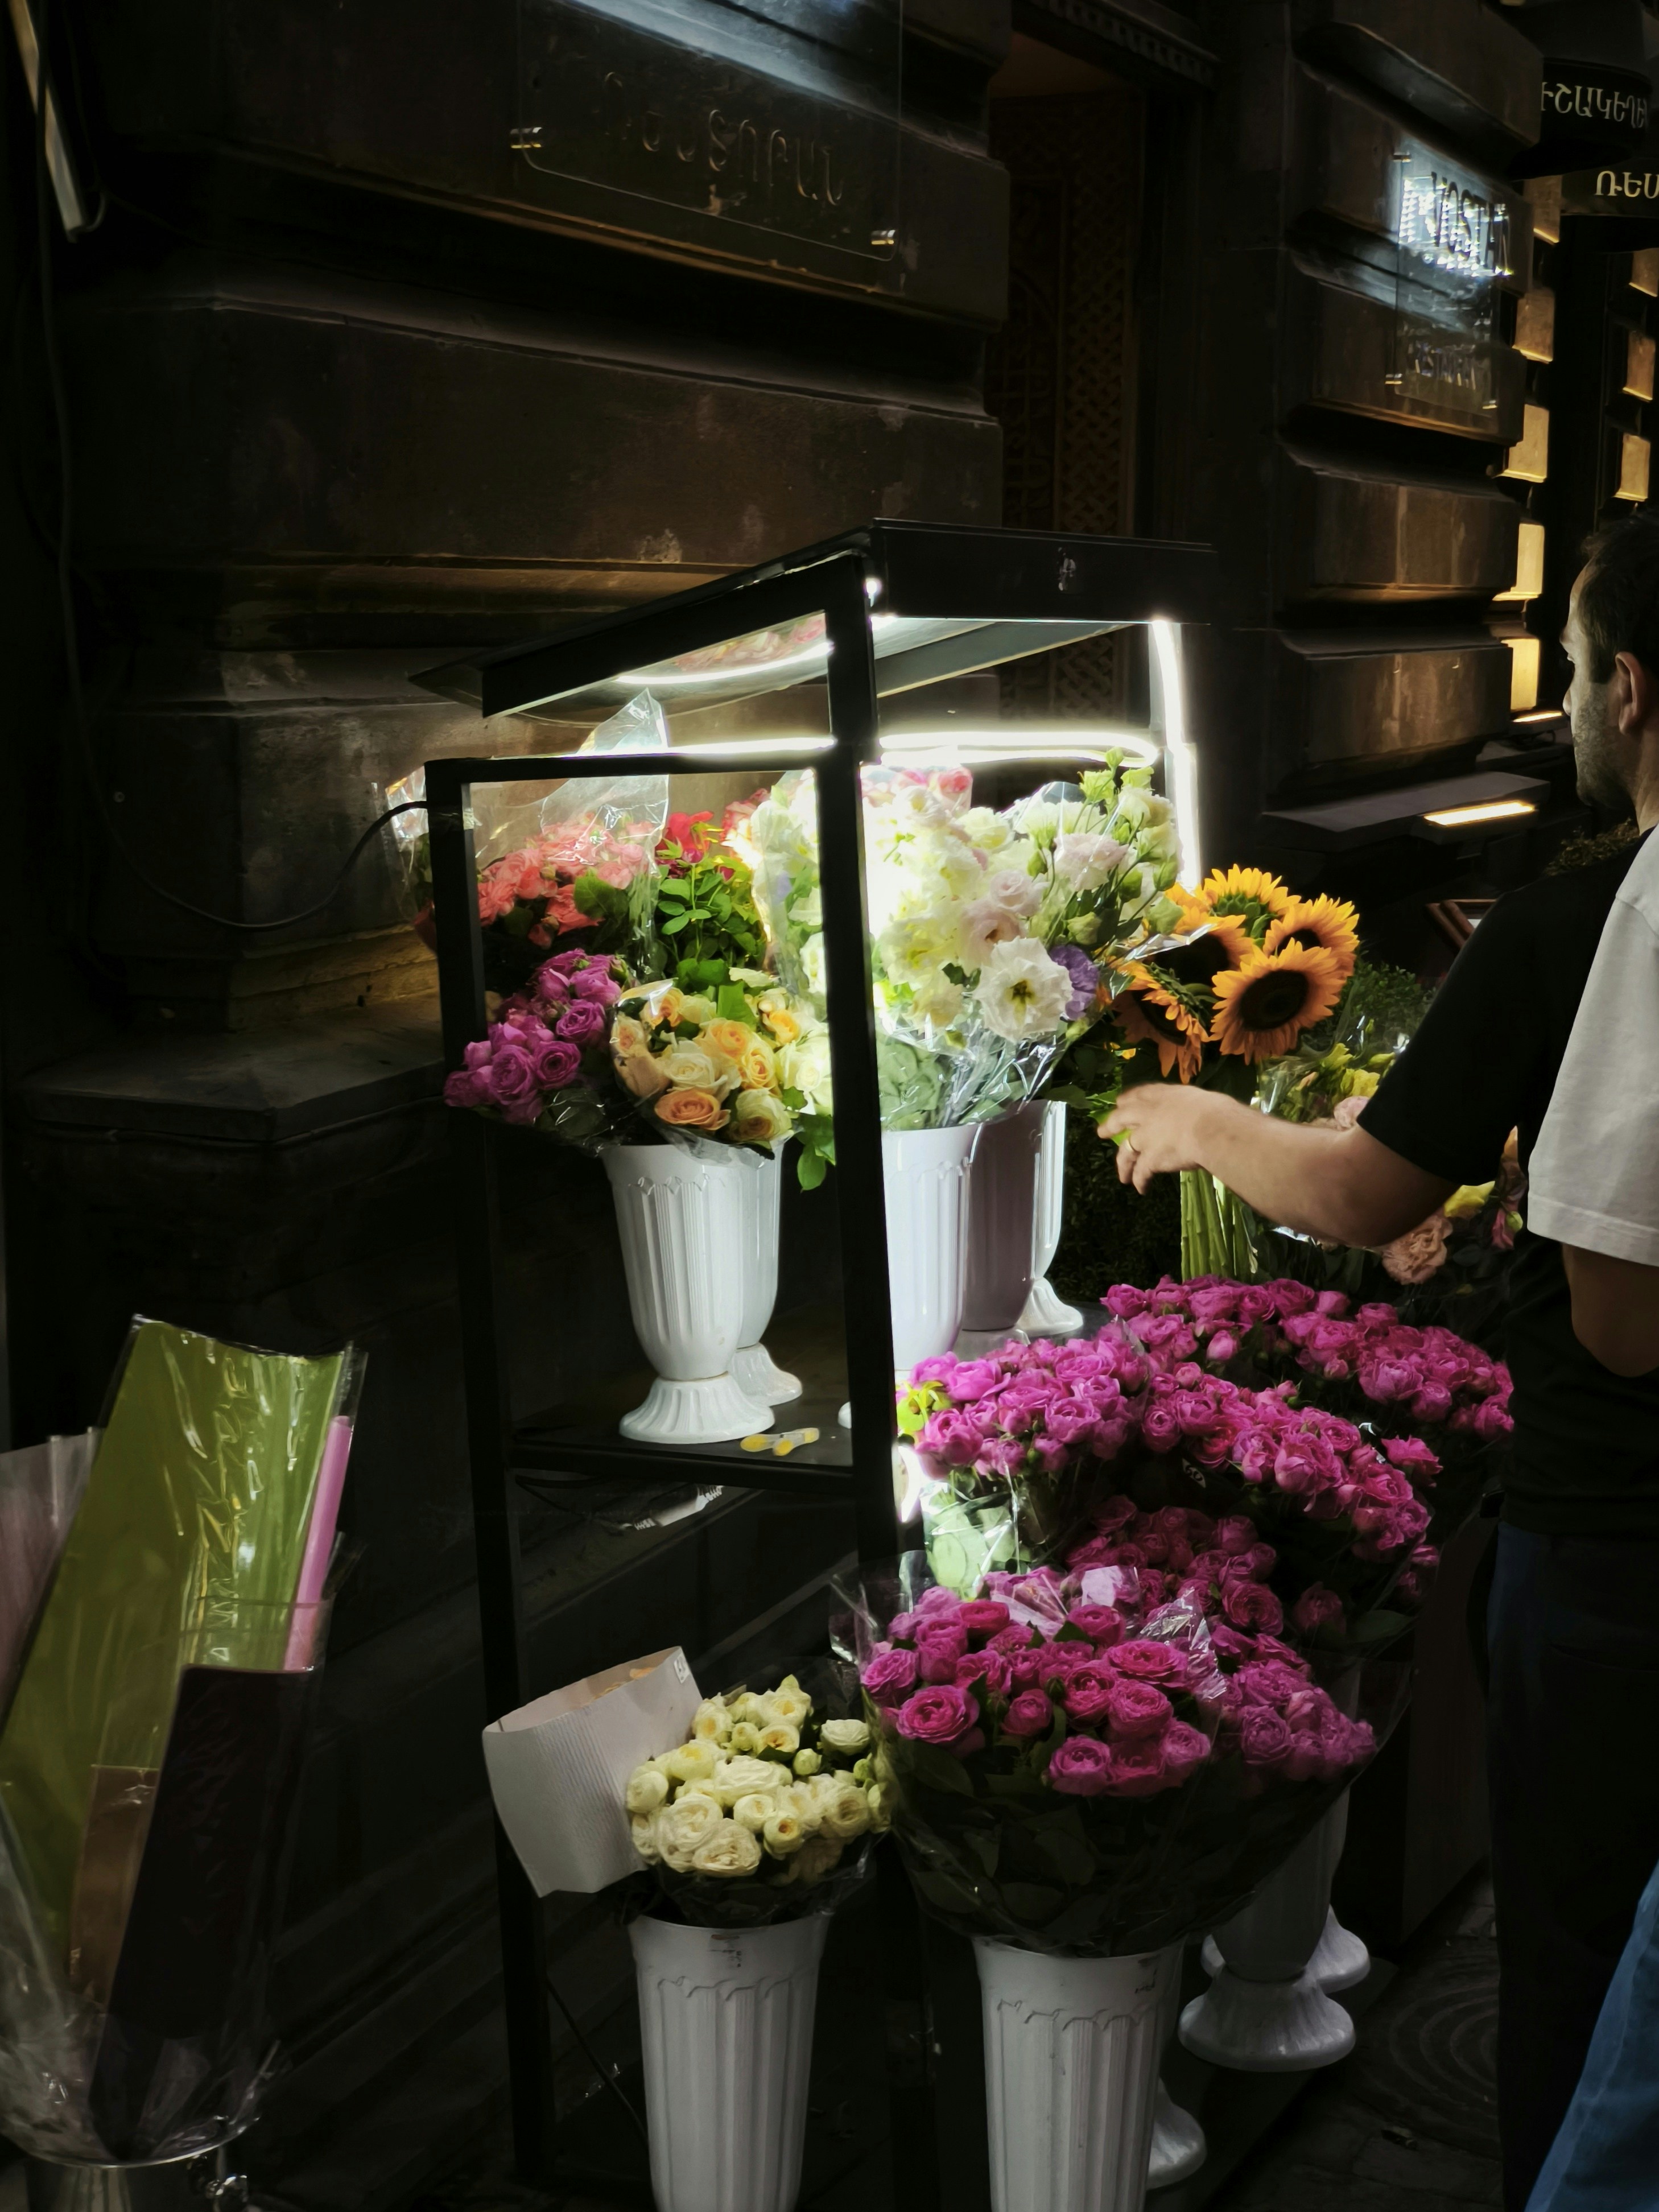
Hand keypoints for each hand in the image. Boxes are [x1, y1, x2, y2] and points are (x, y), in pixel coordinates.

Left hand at [1098, 1084, 1215, 1192]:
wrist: (1210, 1128)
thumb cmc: (1215, 1111)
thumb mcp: (1199, 1099)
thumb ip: (1189, 1107)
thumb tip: (1198, 1113)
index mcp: (1161, 1095)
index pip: (1138, 1095)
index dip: (1128, 1100)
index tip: (1120, 1103)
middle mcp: (1147, 1114)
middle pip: (1121, 1118)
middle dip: (1110, 1125)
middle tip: (1102, 1132)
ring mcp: (1145, 1137)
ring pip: (1126, 1151)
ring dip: (1123, 1164)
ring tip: (1122, 1176)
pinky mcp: (1149, 1158)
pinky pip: (1141, 1172)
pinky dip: (1140, 1181)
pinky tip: (1141, 1189)